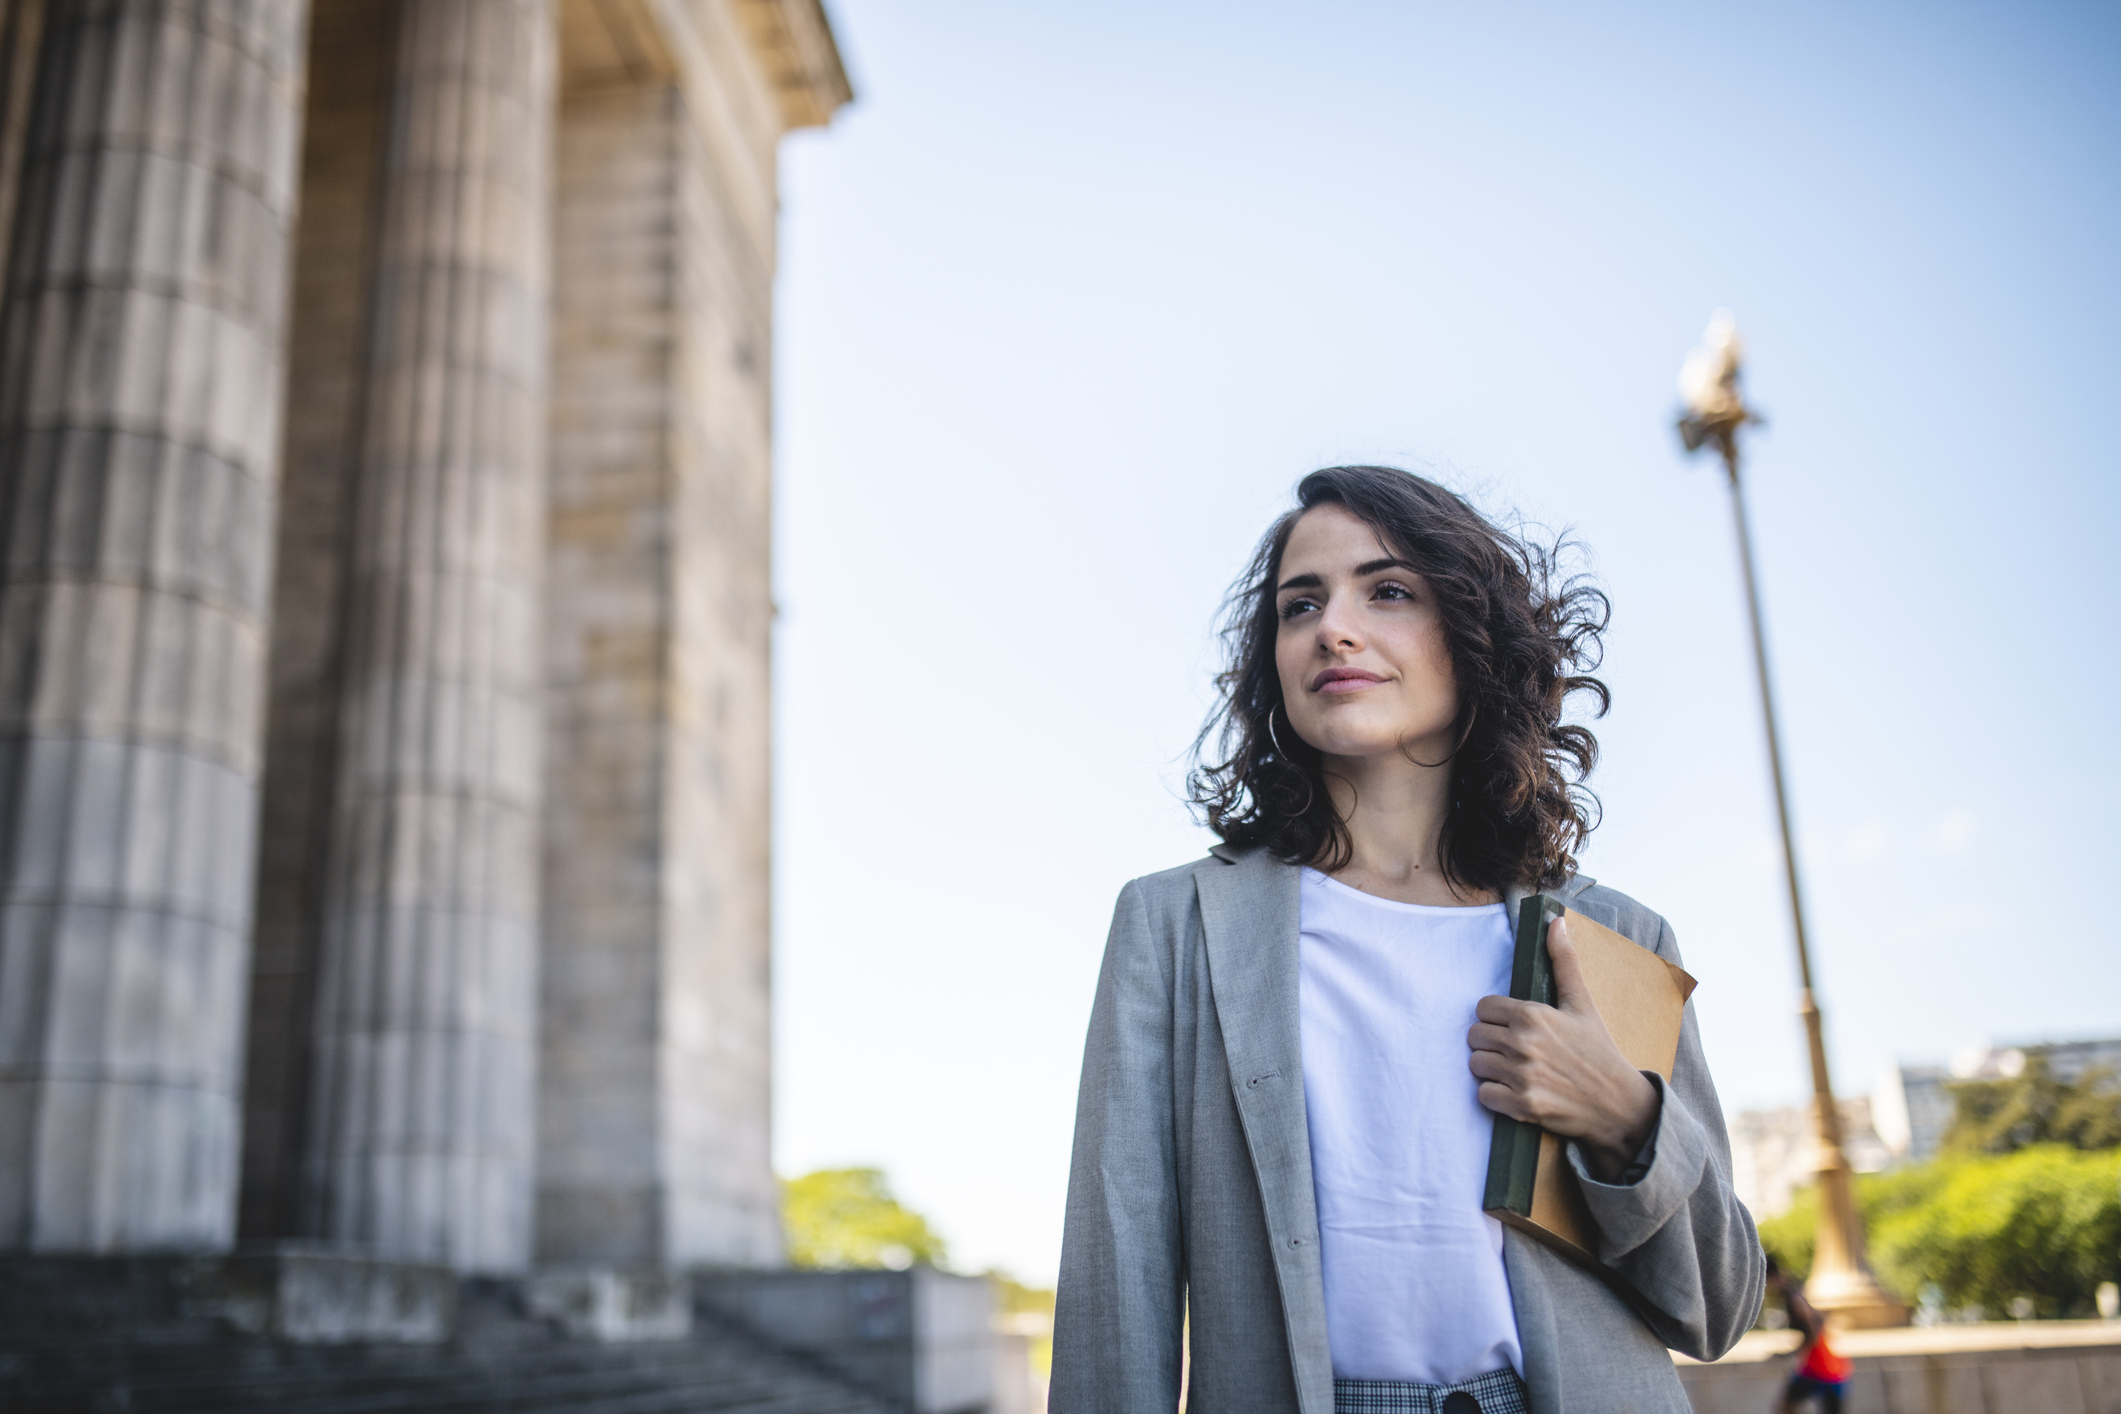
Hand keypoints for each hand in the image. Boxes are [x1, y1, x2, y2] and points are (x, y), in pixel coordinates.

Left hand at [1467, 916, 1660, 1182]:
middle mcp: (1523, 1044)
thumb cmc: (1599, 1051)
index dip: (1496, 1017)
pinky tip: (1516, 1091)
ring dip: (1491, 1069)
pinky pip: (1483, 1095)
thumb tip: (1556, 921)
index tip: (1513, 1026)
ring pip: (1475, 1064)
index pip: (1483, 1008)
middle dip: (1491, 1042)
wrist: (1620, 1105)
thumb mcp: (1583, 1004)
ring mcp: (1521, 1076)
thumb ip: (1564, 962)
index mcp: (1533, 1015)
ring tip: (1515, 1070)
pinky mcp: (1522, 1106)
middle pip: (1474, 1036)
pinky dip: (1495, 1096)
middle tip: (1515, 1049)